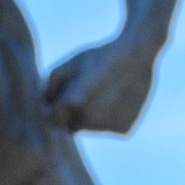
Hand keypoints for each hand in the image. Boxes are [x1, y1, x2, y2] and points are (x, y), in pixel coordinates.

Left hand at [39, 29, 155, 133]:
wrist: (138, 53)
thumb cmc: (99, 56)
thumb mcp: (70, 64)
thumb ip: (51, 86)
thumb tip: (47, 107)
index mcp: (73, 100)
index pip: (51, 120)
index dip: (53, 111)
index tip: (58, 102)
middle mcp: (91, 117)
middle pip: (71, 127)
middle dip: (73, 115)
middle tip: (86, 94)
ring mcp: (108, 126)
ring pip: (91, 129)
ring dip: (92, 117)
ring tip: (105, 92)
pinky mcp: (124, 130)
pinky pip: (110, 129)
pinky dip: (111, 119)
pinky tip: (119, 99)